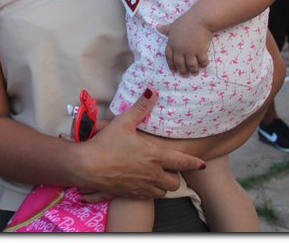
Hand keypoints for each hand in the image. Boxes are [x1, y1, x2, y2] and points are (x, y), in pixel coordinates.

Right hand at [74, 88, 204, 200]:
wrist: (87, 166)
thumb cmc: (106, 143)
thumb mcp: (123, 122)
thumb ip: (140, 107)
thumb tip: (152, 91)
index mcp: (154, 157)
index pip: (182, 162)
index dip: (193, 163)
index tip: (201, 164)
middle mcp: (152, 174)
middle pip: (175, 183)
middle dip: (175, 176)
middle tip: (170, 169)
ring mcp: (141, 187)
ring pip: (162, 192)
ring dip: (163, 186)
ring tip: (157, 177)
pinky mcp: (130, 194)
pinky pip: (147, 197)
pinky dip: (149, 192)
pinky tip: (141, 184)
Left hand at [159, 12, 211, 75]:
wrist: (199, 19)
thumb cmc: (186, 21)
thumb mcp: (173, 25)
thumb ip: (165, 29)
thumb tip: (157, 27)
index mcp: (172, 43)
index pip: (169, 56)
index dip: (171, 64)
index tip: (173, 70)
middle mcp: (179, 49)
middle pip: (179, 63)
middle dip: (182, 70)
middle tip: (185, 75)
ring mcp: (190, 51)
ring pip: (190, 65)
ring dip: (193, 70)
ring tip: (195, 72)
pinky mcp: (200, 51)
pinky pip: (202, 61)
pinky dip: (203, 64)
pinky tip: (204, 65)